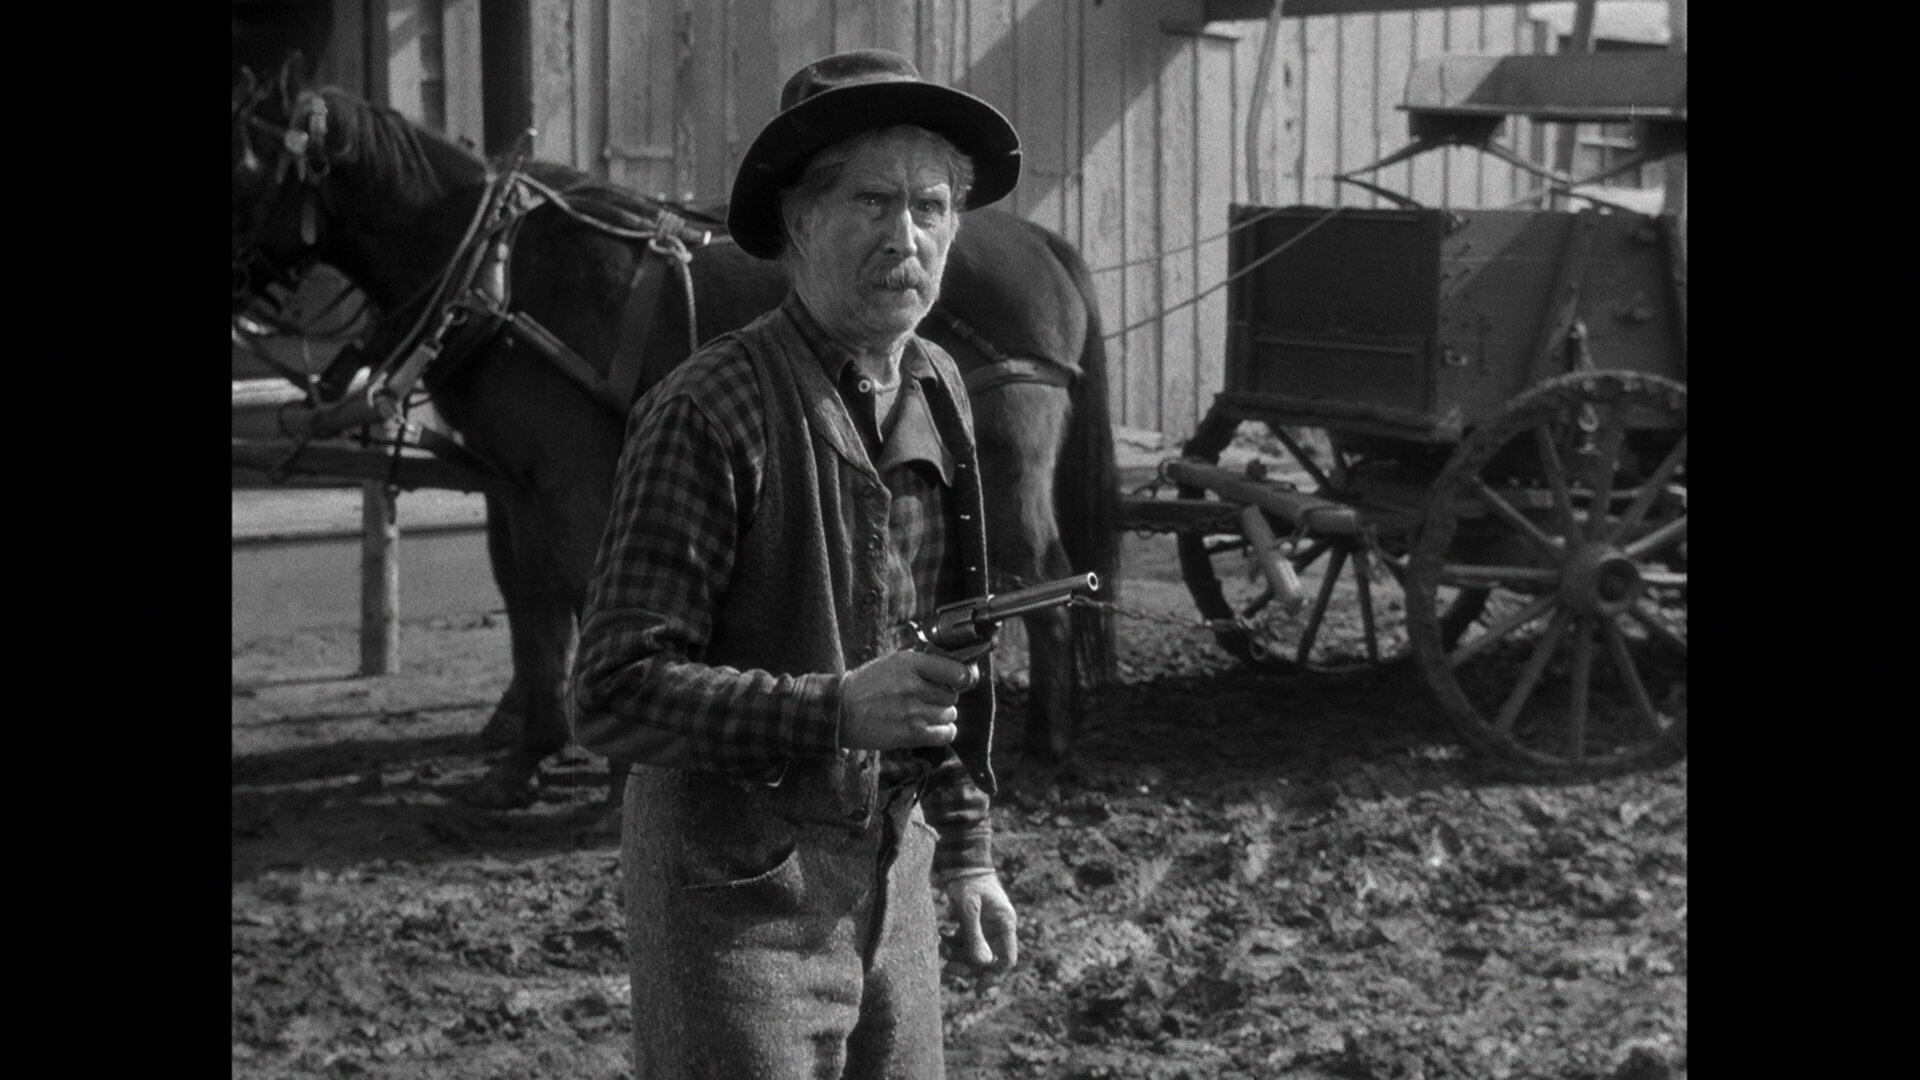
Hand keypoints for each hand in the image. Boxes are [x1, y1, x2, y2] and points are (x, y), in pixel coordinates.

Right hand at [839, 651, 977, 750]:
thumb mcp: (893, 662)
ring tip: (925, 714)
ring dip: (942, 716)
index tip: (959, 681)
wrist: (841, 710)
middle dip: (944, 698)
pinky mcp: (911, 734)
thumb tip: (955, 670)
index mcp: (910, 663)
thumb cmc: (867, 685)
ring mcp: (913, 711)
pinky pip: (945, 734)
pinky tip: (933, 728)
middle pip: (952, 695)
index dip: (961, 677)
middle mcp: (914, 685)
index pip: (955, 670)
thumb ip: (922, 664)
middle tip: (929, 699)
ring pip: (950, 714)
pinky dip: (943, 732)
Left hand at [943, 870, 1017, 974]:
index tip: (977, 987)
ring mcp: (985, 928)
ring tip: (940, 947)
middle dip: (969, 968)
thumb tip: (982, 965)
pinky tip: (940, 939)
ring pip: (973, 955)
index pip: (1006, 960)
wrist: (960, 861)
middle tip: (949, 969)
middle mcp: (998, 929)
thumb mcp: (969, 909)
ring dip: (957, 957)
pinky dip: (952, 946)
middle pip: (988, 961)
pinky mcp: (972, 926)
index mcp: (1005, 924)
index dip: (994, 976)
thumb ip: (975, 936)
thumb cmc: (967, 882)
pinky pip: (963, 945)